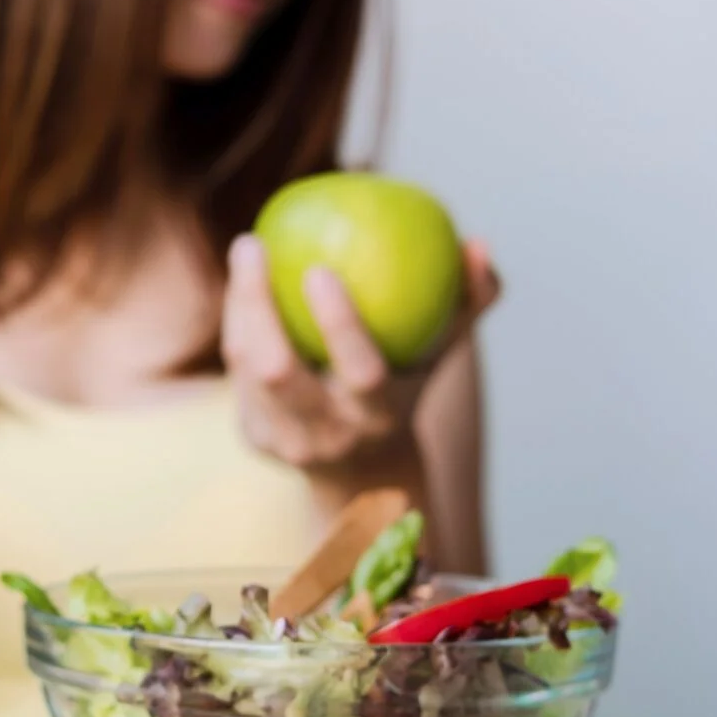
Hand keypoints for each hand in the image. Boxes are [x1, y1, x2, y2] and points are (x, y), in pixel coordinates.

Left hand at [220, 233, 500, 472]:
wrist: (364, 473)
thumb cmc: (409, 388)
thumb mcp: (443, 354)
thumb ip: (468, 301)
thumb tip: (478, 244)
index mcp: (377, 417)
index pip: (360, 373)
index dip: (339, 324)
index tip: (319, 268)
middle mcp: (327, 435)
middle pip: (278, 370)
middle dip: (258, 304)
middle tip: (254, 242)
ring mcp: (285, 441)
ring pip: (247, 368)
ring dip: (240, 305)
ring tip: (248, 248)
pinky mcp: (254, 438)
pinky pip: (237, 372)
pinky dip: (238, 323)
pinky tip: (243, 280)